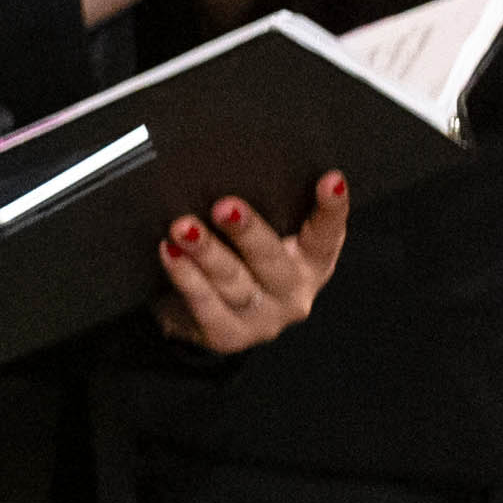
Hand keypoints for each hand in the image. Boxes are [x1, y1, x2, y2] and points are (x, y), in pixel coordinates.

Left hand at [152, 174, 350, 354]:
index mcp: (311, 261)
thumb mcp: (256, 239)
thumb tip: (231, 166)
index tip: (331, 179)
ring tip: (183, 227)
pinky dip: (186, 277)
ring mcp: (264, 319)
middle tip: (225, 206)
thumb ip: (262, 211)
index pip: (327, 234)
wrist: (202, 317)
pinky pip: (205, 305)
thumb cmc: (236, 261)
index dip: (332, 208)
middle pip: (272, 259)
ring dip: (207, 252)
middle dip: (248, 231)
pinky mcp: (229, 336)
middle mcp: (293, 291)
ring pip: (234, 281)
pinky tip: (170, 253)